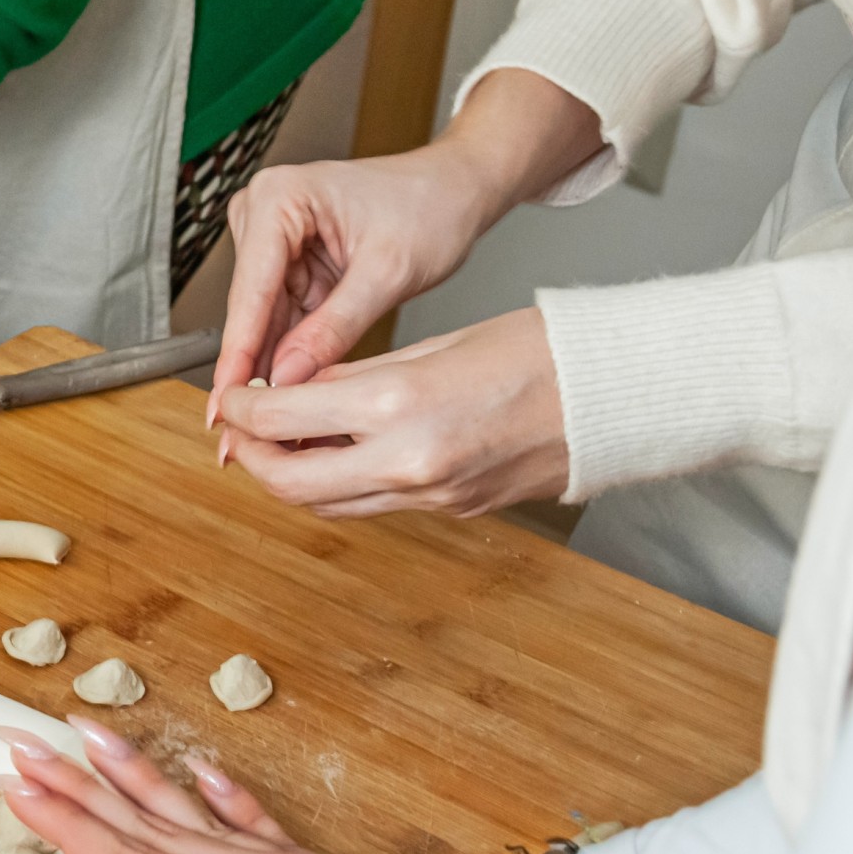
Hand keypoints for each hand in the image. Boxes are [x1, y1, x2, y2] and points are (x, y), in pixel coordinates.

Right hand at [0, 718, 529, 853]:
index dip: (65, 827)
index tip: (10, 787)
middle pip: (145, 824)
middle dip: (75, 784)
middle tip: (15, 740)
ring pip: (187, 815)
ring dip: (130, 775)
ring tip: (83, 731)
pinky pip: (253, 823)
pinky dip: (219, 792)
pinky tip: (197, 767)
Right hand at [209, 68, 606, 408]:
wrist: (457, 190)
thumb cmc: (432, 205)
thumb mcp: (388, 272)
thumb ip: (333, 328)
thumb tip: (288, 378)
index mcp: (278, 198)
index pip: (251, 289)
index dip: (239, 352)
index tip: (228, 402)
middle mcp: (263, 214)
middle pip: (249, 309)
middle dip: (249, 369)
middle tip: (241, 429)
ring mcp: (271, 241)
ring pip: (262, 322)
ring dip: (266, 370)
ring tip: (263, 424)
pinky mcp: (287, 266)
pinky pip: (282, 321)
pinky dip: (288, 357)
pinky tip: (287, 395)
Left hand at [215, 306, 568, 517]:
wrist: (621, 396)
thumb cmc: (544, 352)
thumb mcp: (436, 344)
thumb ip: (361, 376)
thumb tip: (303, 389)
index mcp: (399, 408)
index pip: (283, 419)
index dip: (243, 410)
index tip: (232, 397)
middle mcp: (409, 463)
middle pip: (291, 485)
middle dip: (253, 459)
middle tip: (241, 431)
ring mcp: (432, 496)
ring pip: (329, 506)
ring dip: (294, 479)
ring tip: (283, 442)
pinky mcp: (453, 509)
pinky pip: (376, 505)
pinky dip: (344, 485)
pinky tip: (340, 453)